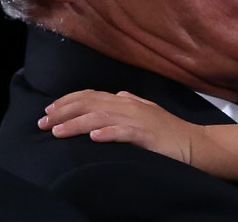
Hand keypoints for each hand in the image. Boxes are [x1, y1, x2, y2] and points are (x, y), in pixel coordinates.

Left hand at [39, 89, 202, 164]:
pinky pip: (124, 132)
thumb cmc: (169, 131)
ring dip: (77, 124)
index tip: (48, 111)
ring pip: (101, 116)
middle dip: (63, 112)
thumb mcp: (148, 111)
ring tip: (58, 132)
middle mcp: (128, 105)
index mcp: (126, 100)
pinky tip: (94, 137)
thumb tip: (118, 94)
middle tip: (43, 123)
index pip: (90, 95)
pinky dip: (108, 133)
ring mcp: (138, 119)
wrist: (194, 144)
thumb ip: (132, 102)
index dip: (67, 101)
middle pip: (90, 103)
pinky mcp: (146, 134)